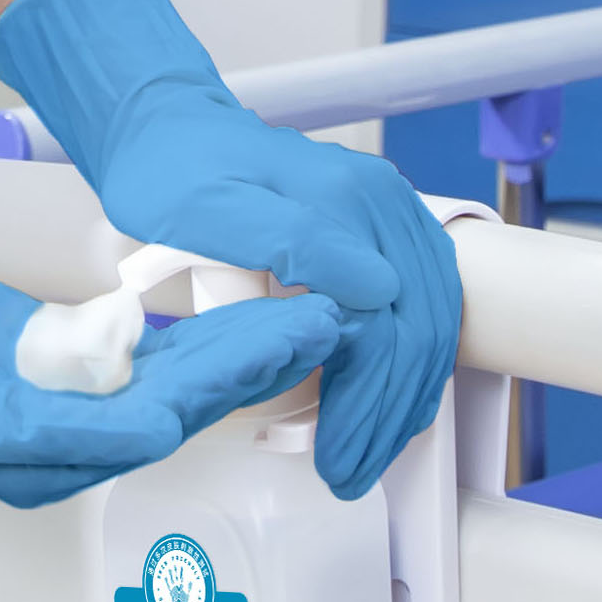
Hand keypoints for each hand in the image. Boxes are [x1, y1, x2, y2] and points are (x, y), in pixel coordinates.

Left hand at [0, 0, 462, 499]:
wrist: (169, 129)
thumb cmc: (172, 175)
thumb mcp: (204, 209)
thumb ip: (289, 241)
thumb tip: (378, 291)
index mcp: (341, 202)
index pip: (383, 323)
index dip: (365, 403)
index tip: (337, 461)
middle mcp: (379, 202)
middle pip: (418, 326)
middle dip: (388, 414)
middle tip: (350, 472)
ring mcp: (389, 210)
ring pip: (432, 318)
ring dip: (407, 396)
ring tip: (369, 451)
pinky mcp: (385, 223)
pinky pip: (426, 299)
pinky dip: (413, 361)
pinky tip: (389, 403)